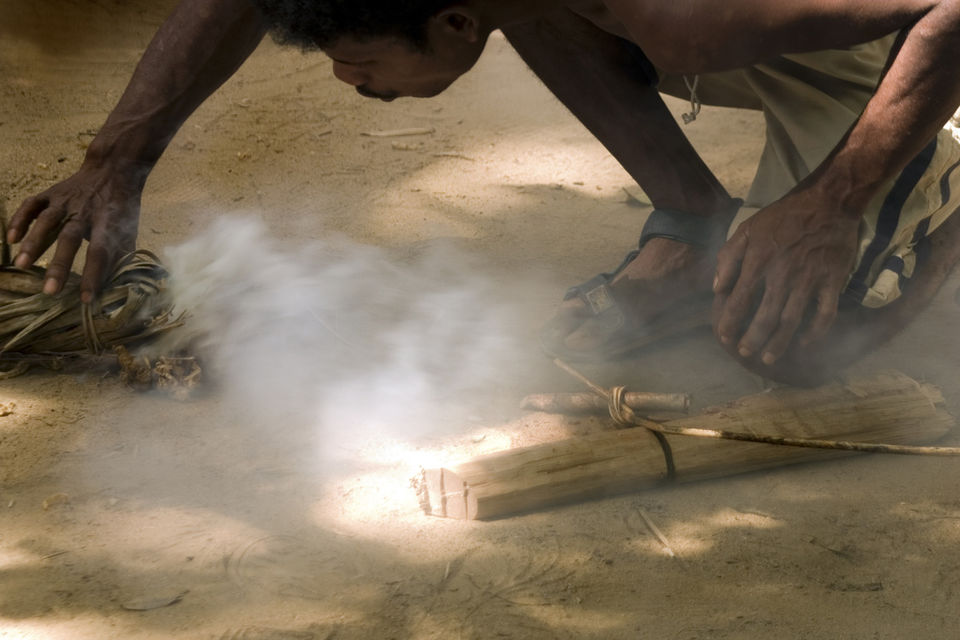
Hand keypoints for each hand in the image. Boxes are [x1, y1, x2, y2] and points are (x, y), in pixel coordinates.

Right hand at [7, 162, 141, 302]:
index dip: (94, 276)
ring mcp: (66, 201)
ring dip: (33, 242)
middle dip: (60, 265)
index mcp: (107, 223)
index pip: (101, 253)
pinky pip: (32, 205)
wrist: (113, 170)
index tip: (86, 299)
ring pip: (47, 221)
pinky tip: (9, 238)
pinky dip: (19, 219)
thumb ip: (122, 257)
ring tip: (21, 265)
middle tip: (49, 291)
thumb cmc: (120, 209)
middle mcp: (85, 212)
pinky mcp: (51, 194)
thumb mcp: (129, 231)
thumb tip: (117, 288)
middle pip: (70, 238)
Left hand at [712, 192, 860, 364]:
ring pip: (792, 320)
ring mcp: (810, 279)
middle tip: (745, 353)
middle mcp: (783, 274)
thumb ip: (729, 257)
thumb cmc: (784, 216)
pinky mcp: (833, 281)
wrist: (829, 202)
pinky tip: (805, 343)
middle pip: (765, 316)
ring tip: (769, 358)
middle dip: (753, 339)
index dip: (730, 321)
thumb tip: (717, 289)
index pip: (739, 299)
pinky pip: (825, 313)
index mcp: (760, 261)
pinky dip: (816, 332)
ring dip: (780, 342)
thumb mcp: (748, 228)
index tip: (723, 337)